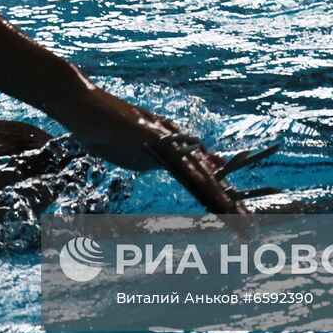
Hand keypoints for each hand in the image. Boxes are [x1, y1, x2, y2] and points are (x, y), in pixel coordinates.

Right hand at [62, 91, 250, 214]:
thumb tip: (166, 168)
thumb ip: (155, 161)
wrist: (83, 107)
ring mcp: (167, 138)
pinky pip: (181, 161)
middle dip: (228, 202)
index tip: (236, 218)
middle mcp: (176, 143)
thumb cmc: (104, 131)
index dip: (219, 197)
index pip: (201, 177)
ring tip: (237, 216)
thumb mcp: (133, 154)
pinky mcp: (155, 137)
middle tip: (249, 226)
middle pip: (208, 177)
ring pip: (200, 172)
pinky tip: (210, 191)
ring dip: (219, 196)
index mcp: (172, 150)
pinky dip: (199, 178)